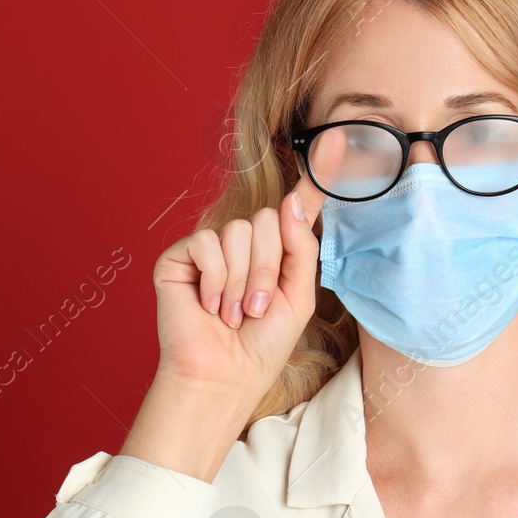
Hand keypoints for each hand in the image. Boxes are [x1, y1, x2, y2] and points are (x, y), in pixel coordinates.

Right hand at [150, 176, 328, 410]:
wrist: (224, 376)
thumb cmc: (261, 345)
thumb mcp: (297, 295)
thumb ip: (300, 248)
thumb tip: (293, 200)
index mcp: (272, 252)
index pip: (292, 210)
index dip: (314, 178)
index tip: (338, 141)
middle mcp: (241, 245)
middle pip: (267, 220)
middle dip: (267, 269)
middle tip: (255, 308)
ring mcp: (209, 249)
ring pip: (239, 233)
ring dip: (242, 282)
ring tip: (232, 312)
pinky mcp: (179, 257)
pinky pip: (207, 243)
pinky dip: (215, 279)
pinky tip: (208, 304)